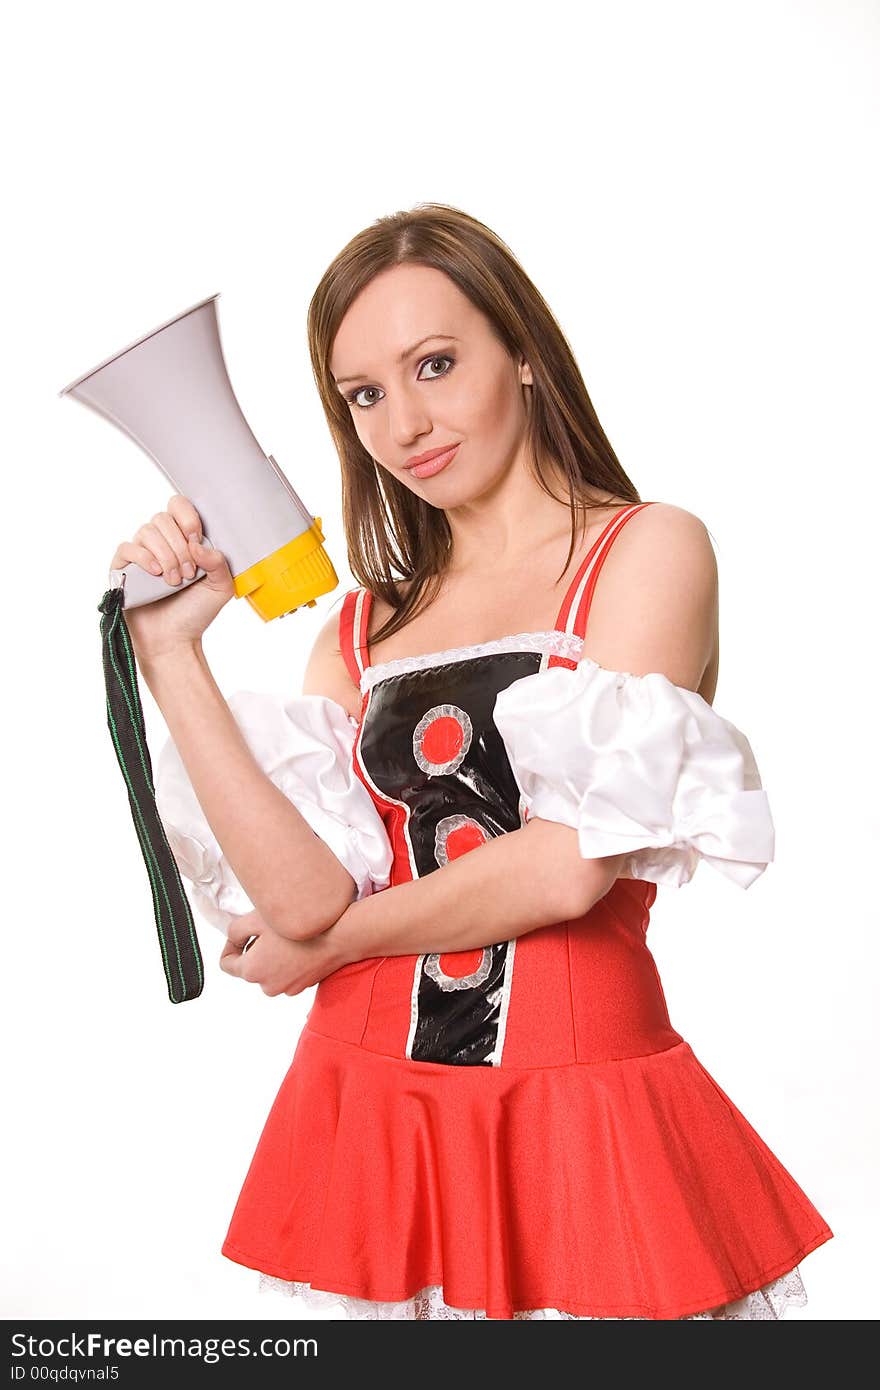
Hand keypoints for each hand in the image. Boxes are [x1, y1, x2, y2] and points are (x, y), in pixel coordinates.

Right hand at [109, 493, 235, 662]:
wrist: (174, 639)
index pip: (179, 506)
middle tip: (188, 573)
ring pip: (147, 532)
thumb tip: (198, 544)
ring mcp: (140, 553)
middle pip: (163, 519)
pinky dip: (144, 558)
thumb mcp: (220, 587)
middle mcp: (160, 541)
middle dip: (179, 546)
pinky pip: (127, 547)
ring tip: (174, 582)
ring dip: (166, 556)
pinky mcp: (123, 567)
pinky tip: (156, 574)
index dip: (188, 517)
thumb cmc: (195, 612)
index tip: (197, 540)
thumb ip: (219, 562)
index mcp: (183, 539)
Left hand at [219, 909, 346, 996]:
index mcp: (251, 971)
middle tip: (269, 930)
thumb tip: (234, 938)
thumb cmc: (298, 927)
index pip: (226, 963)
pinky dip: (288, 962)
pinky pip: (286, 974)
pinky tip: (299, 946)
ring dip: (272, 957)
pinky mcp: (302, 987)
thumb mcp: (256, 919)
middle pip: (250, 967)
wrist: (338, 938)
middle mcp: (266, 986)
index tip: (242, 933)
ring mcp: (285, 989)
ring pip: (268, 971)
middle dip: (255, 949)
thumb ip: (234, 930)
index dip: (230, 945)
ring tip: (286, 938)